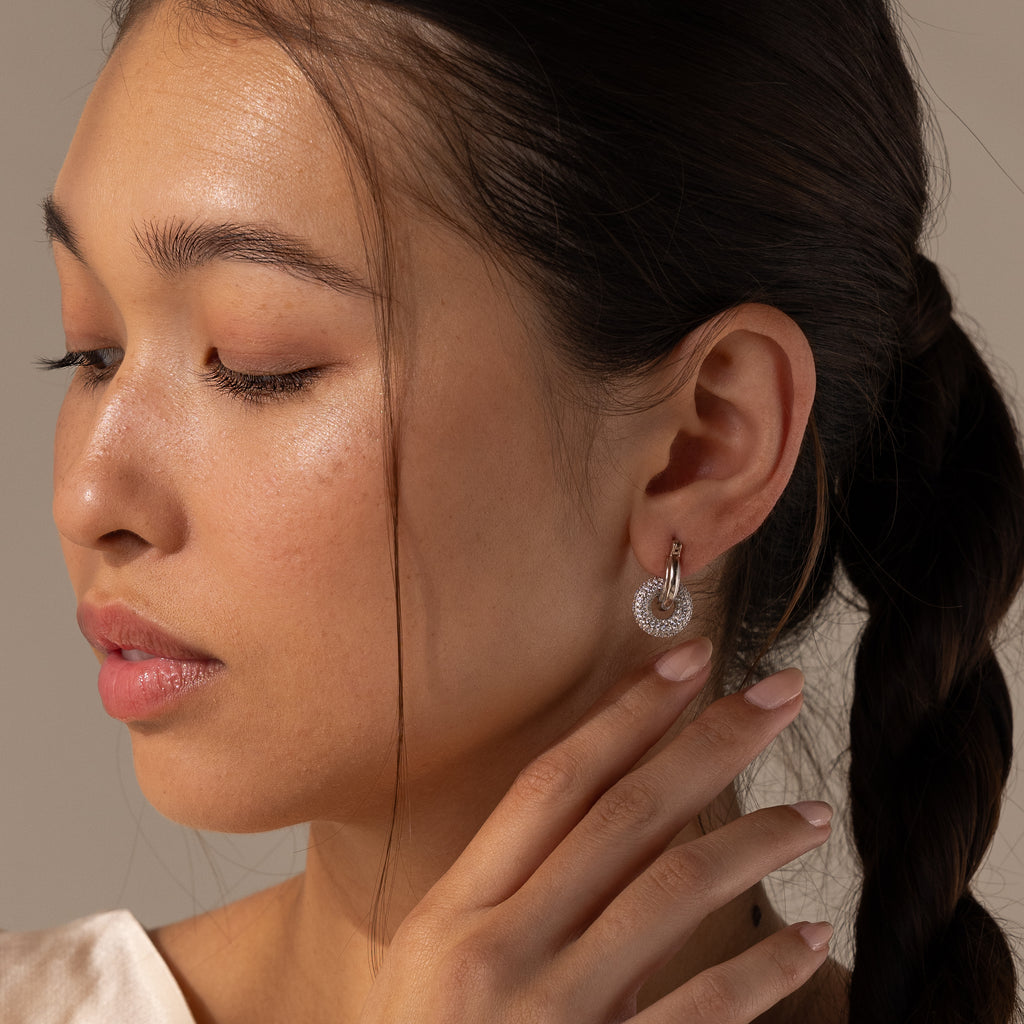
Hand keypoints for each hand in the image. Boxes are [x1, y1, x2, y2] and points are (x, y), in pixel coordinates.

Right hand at [358, 638, 831, 1022]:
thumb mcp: (436, 963)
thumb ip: (513, 890)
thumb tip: (617, 810)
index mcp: (453, 911)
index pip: (552, 784)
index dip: (625, 714)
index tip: (686, 659)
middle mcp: (500, 949)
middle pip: (623, 816)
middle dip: (708, 742)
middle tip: (779, 692)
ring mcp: (553, 1016)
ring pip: (669, 892)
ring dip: (753, 841)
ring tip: (811, 812)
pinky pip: (701, 1009)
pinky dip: (764, 967)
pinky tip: (811, 934)